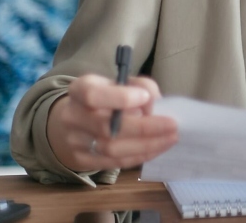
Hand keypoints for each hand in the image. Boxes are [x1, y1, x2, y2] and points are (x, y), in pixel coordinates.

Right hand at [46, 74, 178, 171]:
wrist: (73, 122)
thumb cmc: (104, 98)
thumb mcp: (118, 83)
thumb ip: (139, 86)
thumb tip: (154, 103)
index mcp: (80, 89)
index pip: (93, 95)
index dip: (120, 98)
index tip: (146, 98)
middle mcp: (72, 116)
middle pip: (107, 127)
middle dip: (145, 127)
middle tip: (173, 125)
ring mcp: (75, 141)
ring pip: (112, 149)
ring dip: (147, 145)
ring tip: (171, 138)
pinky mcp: (82, 160)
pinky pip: (115, 162)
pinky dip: (140, 156)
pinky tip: (157, 148)